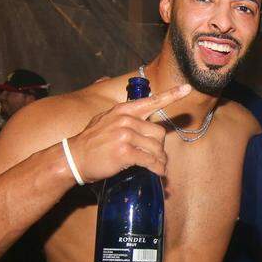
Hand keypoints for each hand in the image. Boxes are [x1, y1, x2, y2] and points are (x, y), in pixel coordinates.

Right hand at [65, 85, 190, 180]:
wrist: (73, 158)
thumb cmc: (91, 142)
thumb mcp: (104, 121)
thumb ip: (122, 118)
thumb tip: (139, 119)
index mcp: (123, 110)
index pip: (151, 101)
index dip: (171, 95)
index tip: (187, 88)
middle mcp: (125, 119)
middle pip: (159, 133)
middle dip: (160, 148)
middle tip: (156, 158)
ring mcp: (125, 135)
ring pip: (156, 148)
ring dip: (160, 161)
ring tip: (157, 167)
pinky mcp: (125, 152)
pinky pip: (150, 160)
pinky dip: (156, 169)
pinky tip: (157, 173)